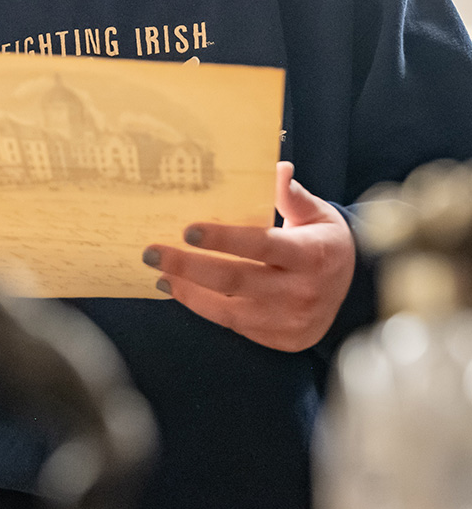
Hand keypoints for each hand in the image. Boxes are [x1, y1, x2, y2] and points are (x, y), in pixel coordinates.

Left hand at [142, 161, 355, 351]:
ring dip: (189, 292)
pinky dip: (205, 308)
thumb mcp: (318, 214)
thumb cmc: (325, 243)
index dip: (223, 239)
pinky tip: (184, 292)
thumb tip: (277, 169)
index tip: (188, 230)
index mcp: (312, 255)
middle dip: (188, 266)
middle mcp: (301, 292)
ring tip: (161, 275)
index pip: (261, 245)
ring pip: (228, 309)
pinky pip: (234, 325)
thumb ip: (293, 195)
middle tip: (153, 252)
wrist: (355, 290)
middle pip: (235, 279)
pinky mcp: (281, 340)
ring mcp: (291, 321)